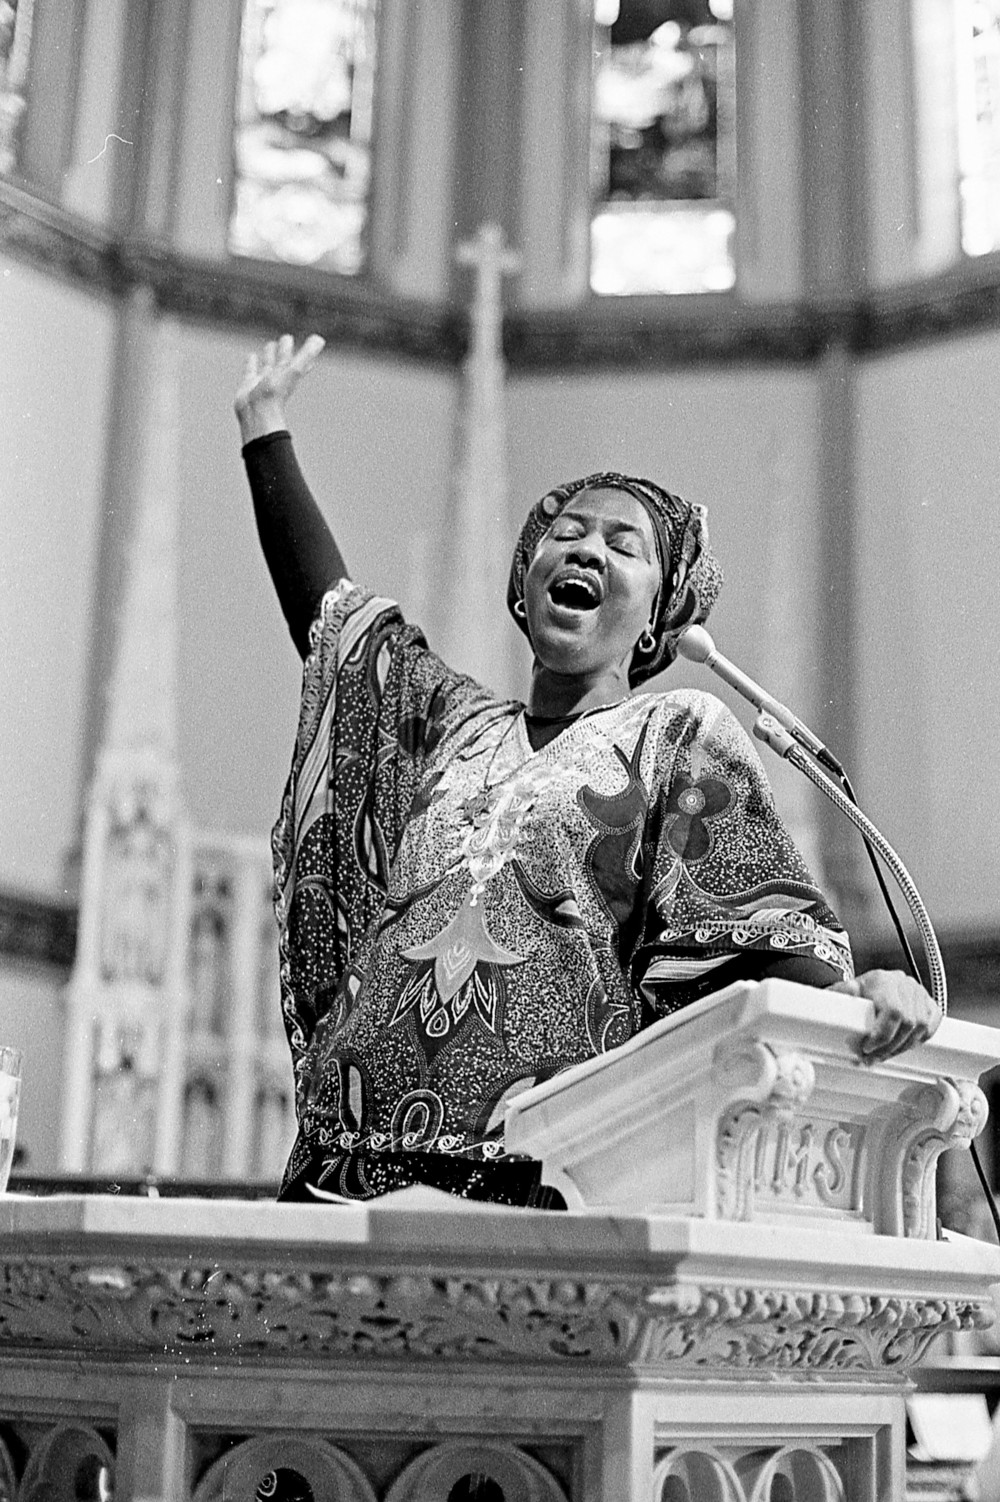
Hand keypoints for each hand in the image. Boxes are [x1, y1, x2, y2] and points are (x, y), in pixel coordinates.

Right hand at [234, 333, 325, 443]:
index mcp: (290, 373)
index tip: (314, 343)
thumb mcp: (293, 370)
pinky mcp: (249, 384)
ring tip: (270, 345)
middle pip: (283, 359)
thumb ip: (306, 355)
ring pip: (268, 363)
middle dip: (285, 349)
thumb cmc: (275, 393)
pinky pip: (251, 370)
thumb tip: (320, 339)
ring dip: (269, 354)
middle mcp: (279, 376)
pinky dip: (251, 362)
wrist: (256, 415)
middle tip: (287, 339)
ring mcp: (264, 380)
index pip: (301, 359)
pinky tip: (251, 357)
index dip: (307, 351)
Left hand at [829, 968, 943, 1061]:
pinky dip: (920, 1039)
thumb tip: (850, 990)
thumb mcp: (841, 992)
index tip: (868, 1048)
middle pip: (908, 1022)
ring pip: (921, 1027)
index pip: (894, 1011)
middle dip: (890, 1046)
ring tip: (886, 1054)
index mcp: (883, 980)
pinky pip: (932, 1024)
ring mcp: (919, 993)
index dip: (883, 1035)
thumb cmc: (856, 993)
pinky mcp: (929, 1002)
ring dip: (903, 1046)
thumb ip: (841, 992)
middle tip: (873, 1058)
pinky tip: (904, 1045)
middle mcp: (904, 984)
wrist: (868, 987)